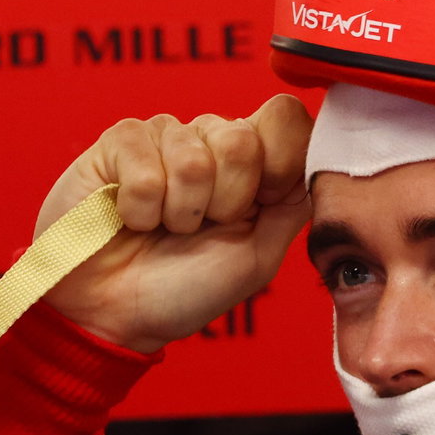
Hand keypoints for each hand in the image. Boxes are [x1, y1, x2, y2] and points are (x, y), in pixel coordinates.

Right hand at [37, 95, 313, 352]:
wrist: (115, 315)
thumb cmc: (184, 290)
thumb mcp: (257, 256)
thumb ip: (293, 203)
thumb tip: (318, 156)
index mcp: (253, 162)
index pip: (287, 119)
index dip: (275, 168)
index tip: (253, 210)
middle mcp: (211, 139)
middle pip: (242, 140)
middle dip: (223, 203)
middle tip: (198, 228)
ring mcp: (165, 135)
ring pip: (192, 158)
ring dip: (178, 212)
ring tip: (161, 227)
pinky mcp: (119, 142)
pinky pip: (144, 166)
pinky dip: (139, 209)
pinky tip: (131, 218)